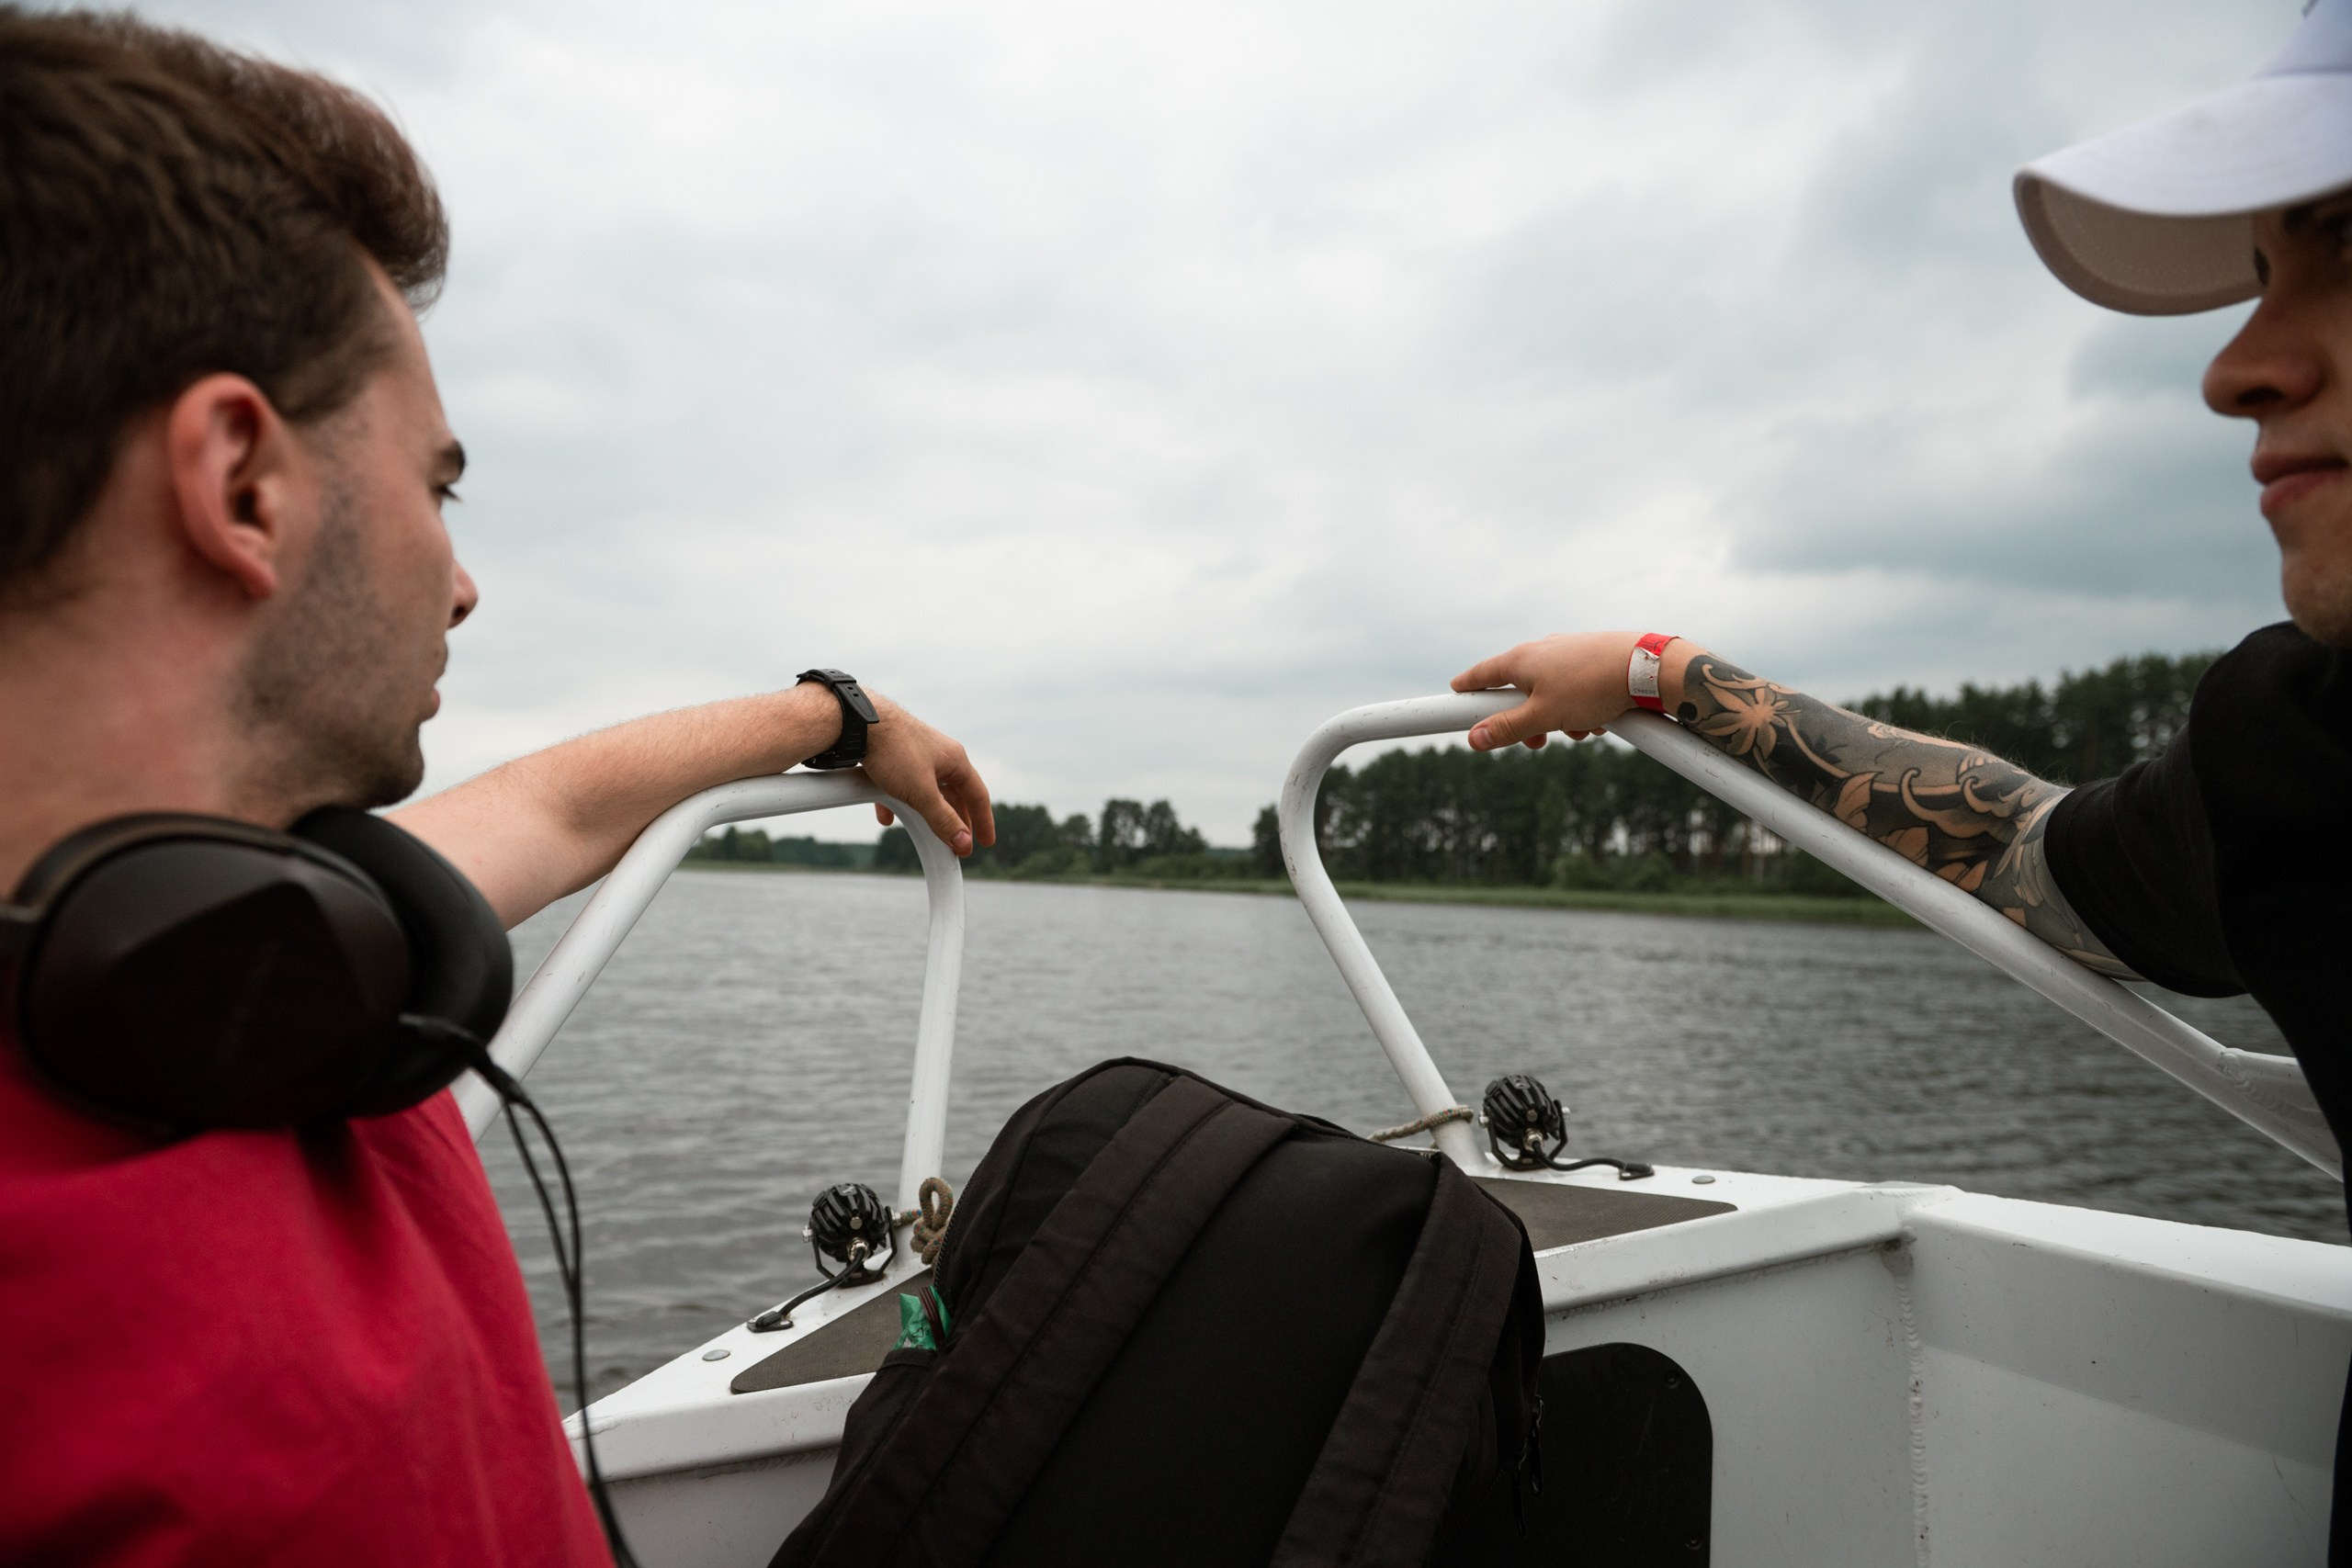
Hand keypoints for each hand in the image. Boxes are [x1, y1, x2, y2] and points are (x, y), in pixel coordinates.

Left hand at [858, 694, 995, 857]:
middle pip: (954, 793)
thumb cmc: (893, 750)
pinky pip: (901, 783)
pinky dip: (898, 803)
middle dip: (956, 819)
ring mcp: (916, 753)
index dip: (983, 820)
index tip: (986, 841)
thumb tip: (964, 843)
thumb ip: (942, 819)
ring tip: (929, 832)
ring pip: (927, 789)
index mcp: (954, 760)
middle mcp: (939, 754)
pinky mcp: (894, 754)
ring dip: (928, 812)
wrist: (856, 722)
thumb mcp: (921, 792)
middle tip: (960, 841)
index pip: (978, 794)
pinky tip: (888, 818)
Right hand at [1450, 631, 1661, 750]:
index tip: (1455, 694)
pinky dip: (1580, 706)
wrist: (1645, 667)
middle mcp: (1541, 650)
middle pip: (1518, 689)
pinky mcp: (1591, 656)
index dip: (1467, 688)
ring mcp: (1567, 651)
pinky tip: (1600, 717)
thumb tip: (1473, 739)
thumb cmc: (1590, 687)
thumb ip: (1508, 729)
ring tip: (1582, 729)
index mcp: (1521, 660)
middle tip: (1538, 741)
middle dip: (1526, 720)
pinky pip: (1574, 687)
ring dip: (1559, 717)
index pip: (1482, 674)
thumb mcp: (1544, 716)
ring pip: (1550, 692)